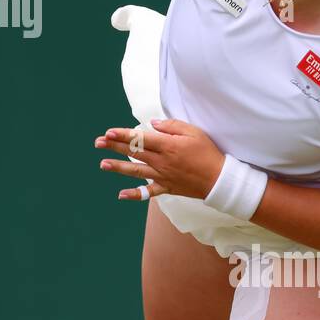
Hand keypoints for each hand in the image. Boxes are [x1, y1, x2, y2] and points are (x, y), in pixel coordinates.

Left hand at [94, 118, 224, 200]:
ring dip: (118, 168)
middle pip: (134, 152)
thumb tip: (151, 124)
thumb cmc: (208, 152)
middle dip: (114, 147)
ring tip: (103, 164)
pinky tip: (120, 195)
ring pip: (136, 171)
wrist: (220, 179)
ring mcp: (163, 176)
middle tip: (98, 142)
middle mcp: (162, 161)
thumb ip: (171, 126)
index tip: (108, 132)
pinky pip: (148, 192)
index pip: (140, 138)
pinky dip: (134, 194)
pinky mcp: (167, 187)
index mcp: (168, 145)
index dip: (123, 134)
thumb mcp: (193, 132)